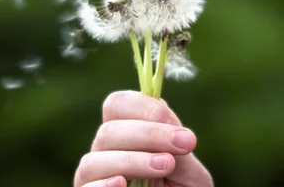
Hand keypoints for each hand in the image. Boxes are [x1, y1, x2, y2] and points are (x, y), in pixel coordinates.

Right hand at [73, 90, 212, 186]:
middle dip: (149, 134)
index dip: (145, 109)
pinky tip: (123, 184)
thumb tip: (162, 109)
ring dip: (132, 160)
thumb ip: (176, 144)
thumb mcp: (189, 171)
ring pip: (94, 160)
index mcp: (126, 134)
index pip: (117, 104)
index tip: (181, 130)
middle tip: (183, 146)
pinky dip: (102, 185)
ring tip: (165, 167)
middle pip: (108, 131)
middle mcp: (105, 153)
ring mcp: (94, 179)